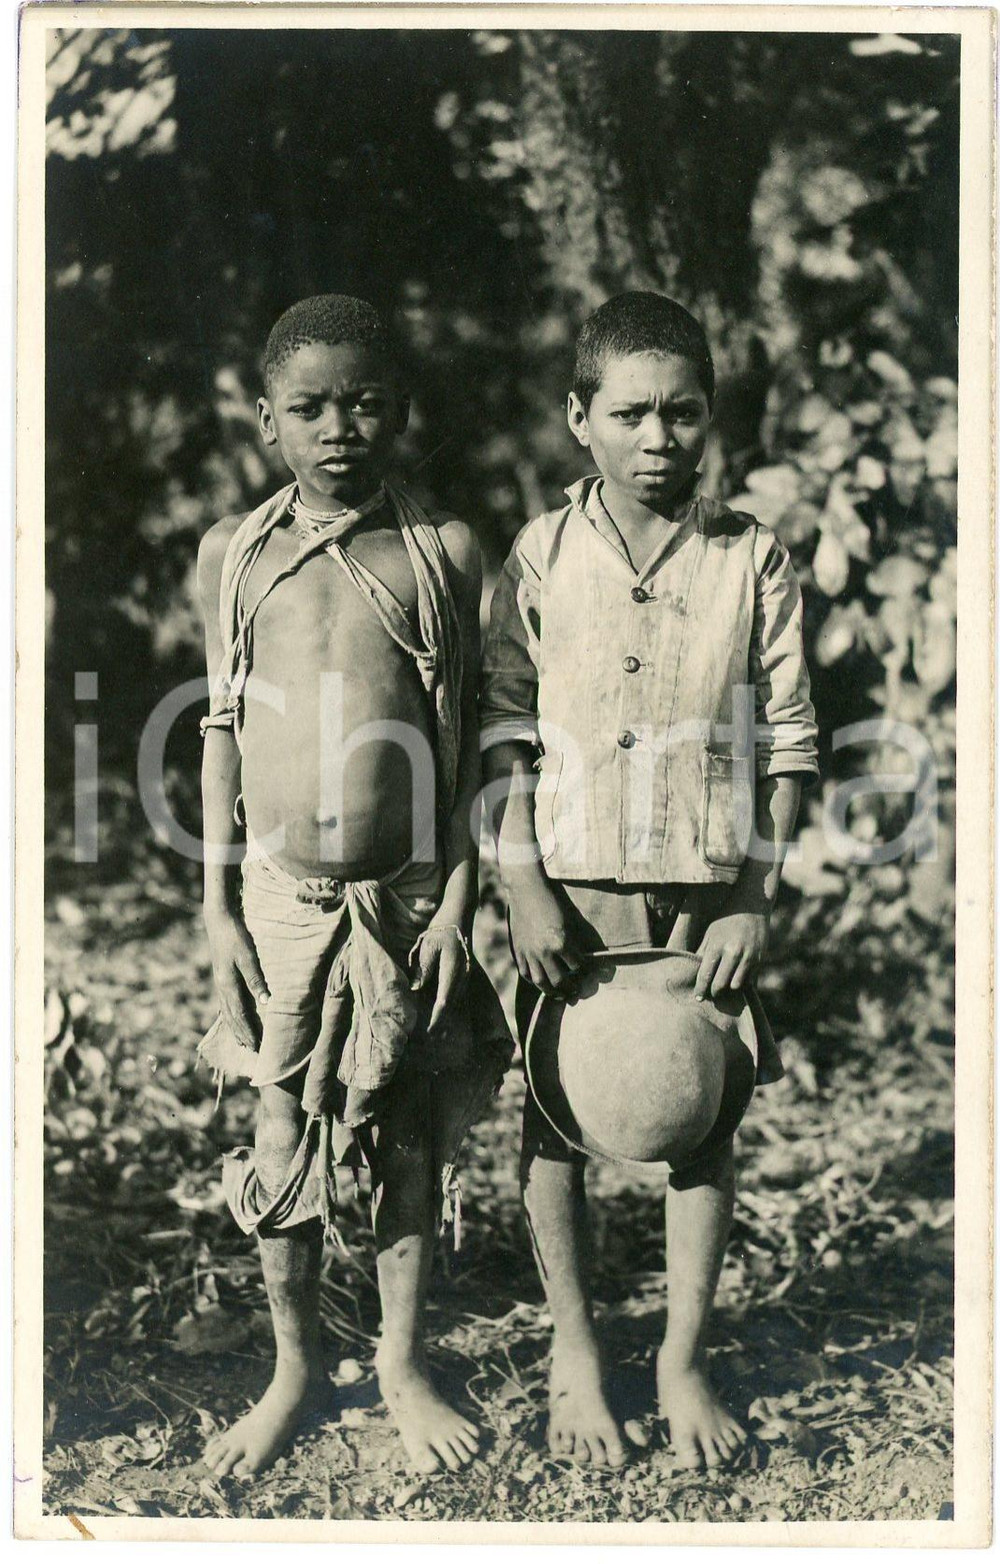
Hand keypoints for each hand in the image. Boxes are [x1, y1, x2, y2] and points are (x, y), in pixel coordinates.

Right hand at [203, 904, 269, 1050]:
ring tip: (242, 1040)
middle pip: (231, 1017)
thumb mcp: (248, 956)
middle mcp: (222, 987)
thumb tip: (265, 1002)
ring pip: (227, 1011)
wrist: (218, 919)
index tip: (256, 1046)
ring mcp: (220, 981)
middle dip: (242, 1034)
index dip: (248, 1031)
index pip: (239, 1015)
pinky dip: (231, 1014)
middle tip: (252, 1049)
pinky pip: (226, 1002)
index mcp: (228, 984)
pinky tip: (233, 1016)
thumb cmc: (235, 936)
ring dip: (235, 1026)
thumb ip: (255, 979)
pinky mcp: (221, 975)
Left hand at [410, 923, 469, 1030]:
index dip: (437, 1019)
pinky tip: (440, 1017)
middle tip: (431, 1041)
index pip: (444, 1001)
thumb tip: (416, 990)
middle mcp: (462, 979)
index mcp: (452, 972)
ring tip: (436, 1035)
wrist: (458, 920)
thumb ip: (423, 970)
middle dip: (441, 1024)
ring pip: (454, 1004)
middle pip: (451, 1007)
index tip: (430, 1032)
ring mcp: (464, 979)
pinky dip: (447, 1009)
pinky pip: (455, 998)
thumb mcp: (427, 948)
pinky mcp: (462, 978)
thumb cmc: (439, 932)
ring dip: (445, 1018)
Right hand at [508, 879, 585, 997]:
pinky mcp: (519, 951)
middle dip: (571, 988)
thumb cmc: (552, 901)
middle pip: (560, 980)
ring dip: (552, 991)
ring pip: (542, 982)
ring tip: (560, 994)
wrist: (527, 890)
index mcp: (561, 942)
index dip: (586, 971)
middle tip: (576, 991)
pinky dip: (534, 981)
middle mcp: (545, 952)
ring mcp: (530, 953)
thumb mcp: (570, 920)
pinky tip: (541, 981)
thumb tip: (588, 955)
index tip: (590, 974)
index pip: (578, 966)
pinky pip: (526, 973)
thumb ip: (577, 940)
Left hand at [694, 911, 769, 1000]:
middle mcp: (734, 953)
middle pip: (721, 985)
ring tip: (723, 988)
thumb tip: (695, 974)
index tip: (698, 998)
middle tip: (710, 995)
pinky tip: (735, 981)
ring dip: (729, 989)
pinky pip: (750, 980)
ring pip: (736, 986)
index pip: (705, 975)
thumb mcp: (710, 933)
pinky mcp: (760, 959)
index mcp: (717, 945)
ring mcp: (749, 957)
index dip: (700, 989)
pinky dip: (742, 983)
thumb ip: (703, 953)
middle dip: (714, 993)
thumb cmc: (726, 919)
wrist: (752, 906)